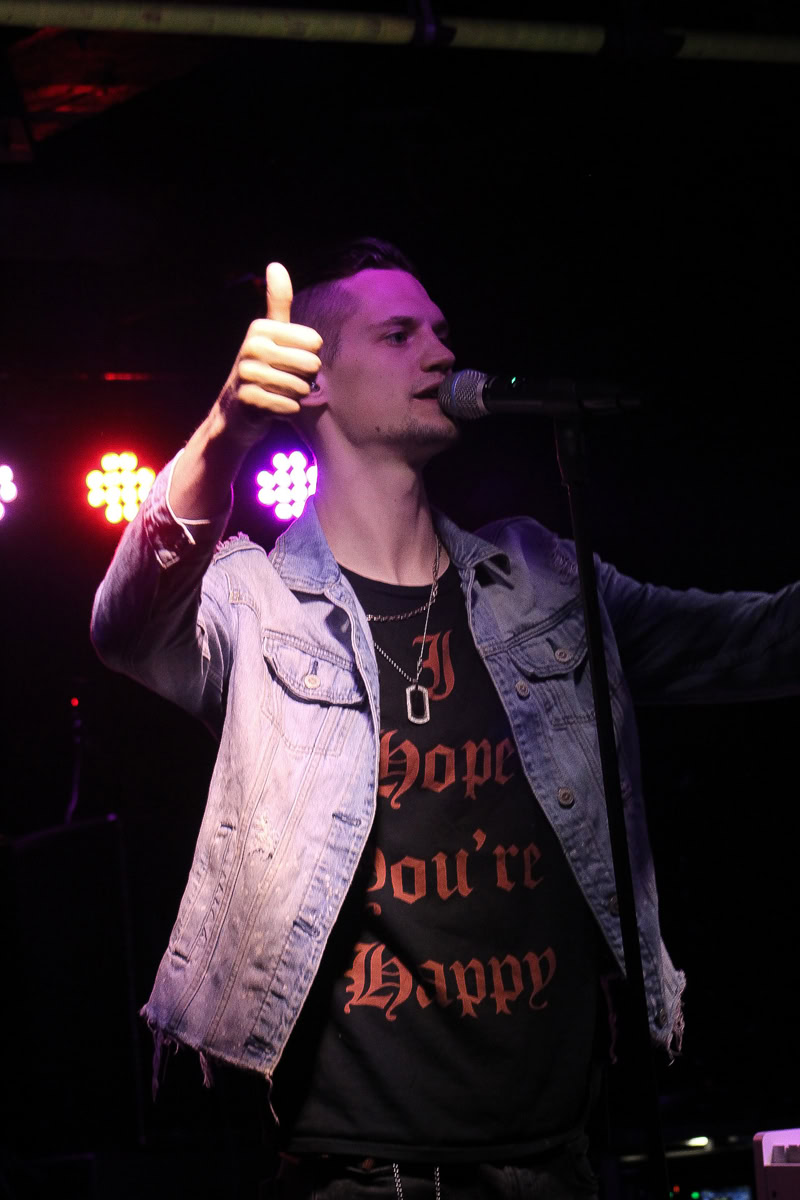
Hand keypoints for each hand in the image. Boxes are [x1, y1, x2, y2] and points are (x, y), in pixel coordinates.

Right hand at [219, 262, 322, 430]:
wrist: (234, 413)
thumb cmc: (261, 370)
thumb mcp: (269, 333)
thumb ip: (277, 302)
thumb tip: (275, 264)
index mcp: (261, 328)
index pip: (315, 342)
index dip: (309, 356)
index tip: (287, 360)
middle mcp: (252, 347)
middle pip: (312, 364)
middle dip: (305, 378)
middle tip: (284, 380)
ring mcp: (248, 374)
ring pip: (302, 387)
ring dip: (295, 396)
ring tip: (277, 392)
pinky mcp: (249, 400)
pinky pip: (291, 406)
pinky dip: (287, 411)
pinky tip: (271, 407)